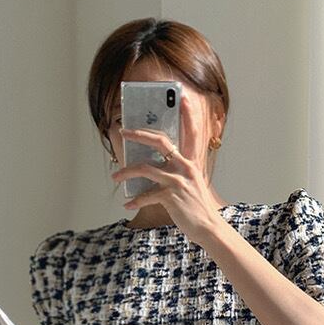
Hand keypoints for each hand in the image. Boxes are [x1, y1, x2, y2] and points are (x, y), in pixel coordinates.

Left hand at [110, 91, 224, 242]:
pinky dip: (135, 200)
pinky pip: (146, 195)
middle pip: (159, 141)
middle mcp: (186, 166)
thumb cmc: (196, 205)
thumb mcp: (191, 183)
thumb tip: (151, 164)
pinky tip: (127, 204)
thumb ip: (177, 169)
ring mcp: (178, 181)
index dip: (187, 114)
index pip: (191, 132)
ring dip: (126, 172)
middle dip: (138, 135)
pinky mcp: (171, 196)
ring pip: (145, 168)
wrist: (208, 227)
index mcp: (192, 161)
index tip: (182, 96)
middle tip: (124, 132)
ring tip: (115, 177)